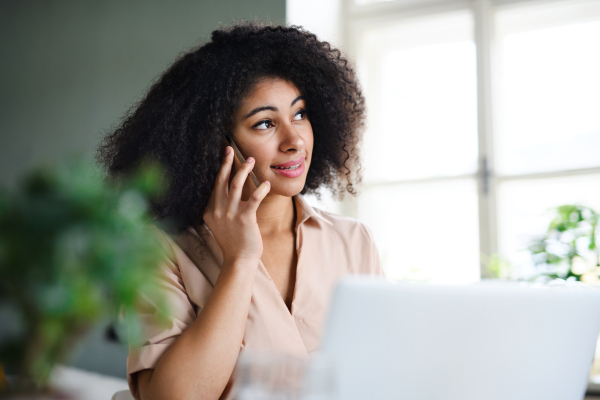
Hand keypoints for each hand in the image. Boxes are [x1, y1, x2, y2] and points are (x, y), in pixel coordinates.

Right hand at [203, 146, 270, 265]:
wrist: (239, 259)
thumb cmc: (233, 241)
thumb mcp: (220, 224)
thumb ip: (220, 209)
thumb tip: (225, 194)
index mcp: (209, 210)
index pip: (215, 185)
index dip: (220, 170)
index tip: (224, 157)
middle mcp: (217, 210)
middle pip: (221, 180)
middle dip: (225, 162)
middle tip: (230, 149)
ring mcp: (230, 214)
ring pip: (235, 185)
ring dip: (243, 170)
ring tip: (250, 160)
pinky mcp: (245, 218)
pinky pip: (254, 199)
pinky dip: (260, 189)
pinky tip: (265, 183)